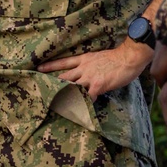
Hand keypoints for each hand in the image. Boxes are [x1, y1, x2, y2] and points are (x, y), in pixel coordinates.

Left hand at [37, 38, 152, 100]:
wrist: (128, 57)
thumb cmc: (117, 57)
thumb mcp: (98, 57)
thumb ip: (90, 64)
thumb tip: (86, 71)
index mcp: (83, 59)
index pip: (63, 62)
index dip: (50, 65)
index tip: (39, 68)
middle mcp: (83, 67)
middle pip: (64, 76)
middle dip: (53, 83)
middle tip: (41, 89)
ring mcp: (89, 77)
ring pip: (72, 87)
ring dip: (65, 95)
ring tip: (56, 103)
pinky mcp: (97, 85)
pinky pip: (87, 97)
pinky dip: (83, 103)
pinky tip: (80, 110)